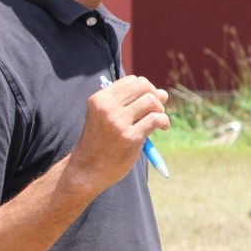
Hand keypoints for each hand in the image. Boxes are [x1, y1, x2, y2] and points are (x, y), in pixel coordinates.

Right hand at [65, 75, 169, 193]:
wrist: (87, 170)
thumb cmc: (100, 142)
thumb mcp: (107, 117)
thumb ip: (131, 104)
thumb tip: (163, 93)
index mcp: (100, 99)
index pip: (132, 80)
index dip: (145, 89)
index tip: (147, 102)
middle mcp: (107, 107)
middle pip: (143, 86)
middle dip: (155, 95)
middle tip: (156, 109)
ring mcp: (118, 122)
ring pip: (152, 100)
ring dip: (160, 109)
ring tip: (158, 120)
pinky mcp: (130, 137)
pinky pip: (156, 119)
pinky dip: (164, 121)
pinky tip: (163, 128)